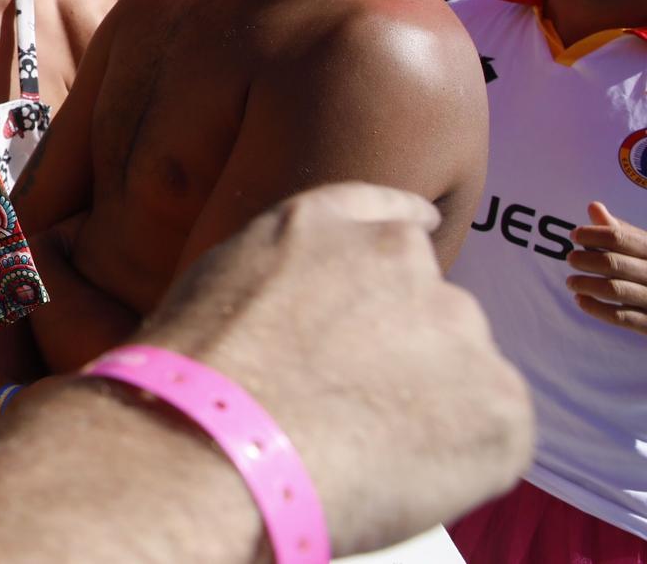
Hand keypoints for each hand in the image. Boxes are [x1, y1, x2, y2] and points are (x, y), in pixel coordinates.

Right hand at [132, 183, 532, 556]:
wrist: (217, 442)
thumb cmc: (193, 378)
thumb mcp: (220, 283)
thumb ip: (284, 275)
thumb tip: (313, 314)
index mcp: (325, 223)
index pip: (390, 219)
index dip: (394, 258)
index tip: (411, 259)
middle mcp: (399, 257)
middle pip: (425, 306)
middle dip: (403, 347)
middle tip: (357, 403)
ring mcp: (456, 326)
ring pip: (462, 369)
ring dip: (432, 400)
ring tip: (367, 448)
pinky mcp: (499, 402)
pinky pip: (493, 434)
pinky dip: (459, 458)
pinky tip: (401, 474)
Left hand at [567, 201, 646, 334]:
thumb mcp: (642, 248)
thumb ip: (618, 231)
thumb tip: (594, 206)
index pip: (619, 237)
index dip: (593, 234)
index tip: (574, 235)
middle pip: (613, 263)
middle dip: (585, 260)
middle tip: (570, 258)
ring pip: (614, 290)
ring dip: (586, 284)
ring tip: (570, 282)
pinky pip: (620, 317)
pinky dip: (595, 307)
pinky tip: (580, 300)